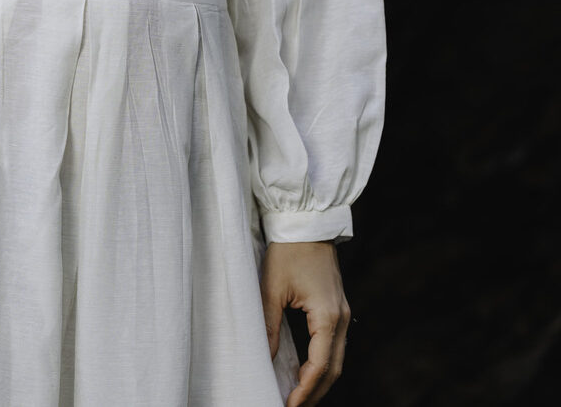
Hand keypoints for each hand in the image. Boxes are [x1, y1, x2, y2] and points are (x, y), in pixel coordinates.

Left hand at [260, 240, 350, 406]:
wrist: (306, 221)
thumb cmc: (288, 250)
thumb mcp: (272, 287)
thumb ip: (269, 325)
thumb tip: (267, 358)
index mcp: (327, 315)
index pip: (320, 365)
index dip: (306, 389)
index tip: (289, 405)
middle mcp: (340, 317)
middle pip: (334, 368)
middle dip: (315, 392)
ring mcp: (342, 312)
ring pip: (336, 358)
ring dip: (320, 380)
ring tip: (298, 396)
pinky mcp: (337, 306)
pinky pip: (334, 344)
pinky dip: (322, 363)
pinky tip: (306, 371)